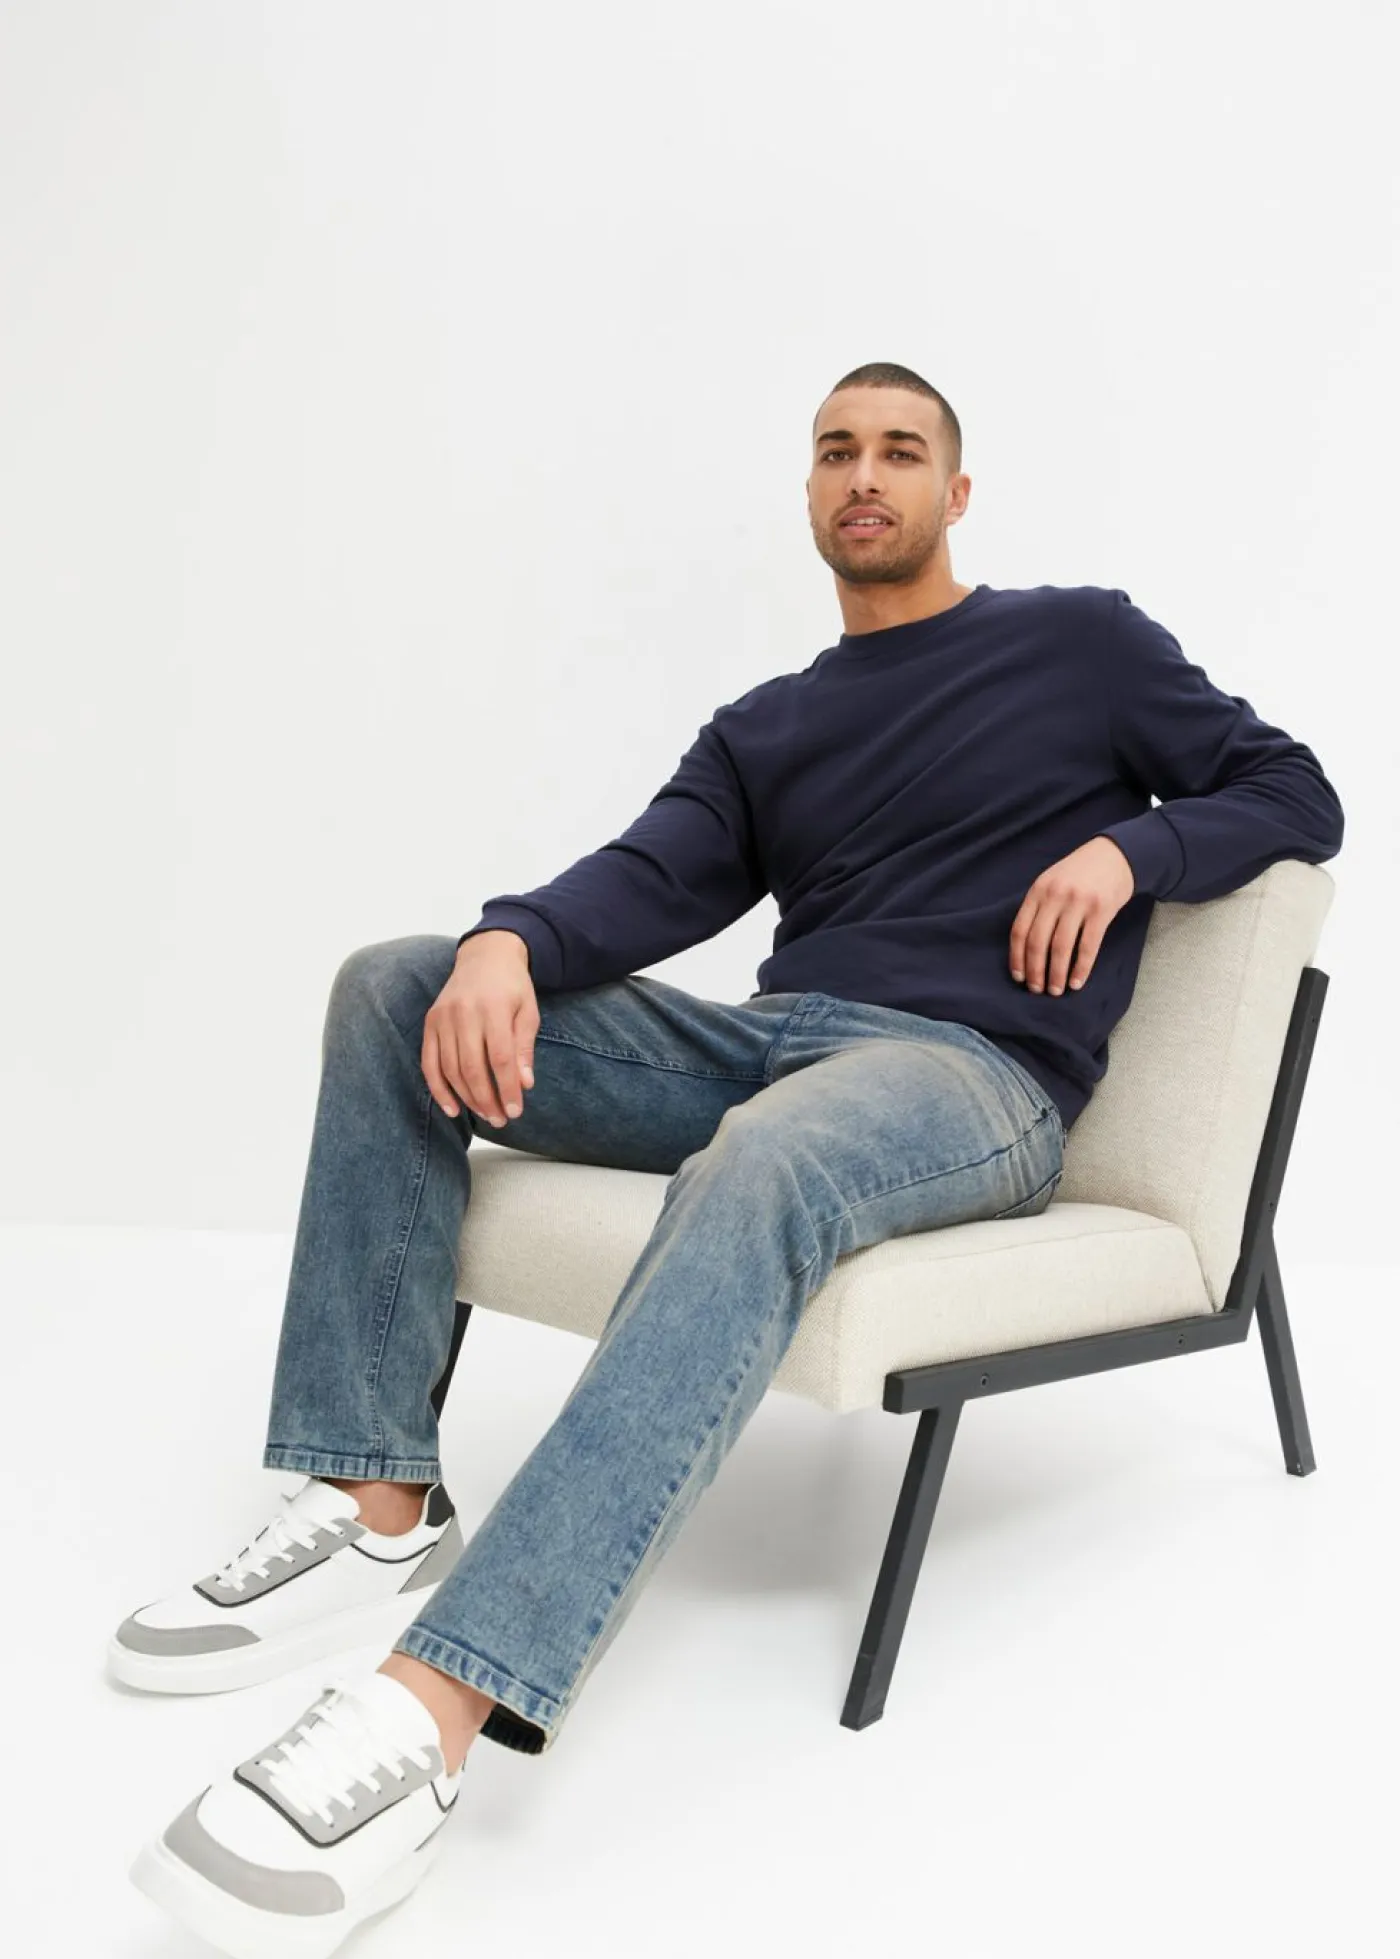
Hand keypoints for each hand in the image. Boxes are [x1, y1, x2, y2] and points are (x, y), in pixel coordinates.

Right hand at [423, 931, 538, 1125]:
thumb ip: (524, 1048)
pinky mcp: (430, 1022)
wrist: (485, 956)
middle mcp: (464, 1013)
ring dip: (467, 1098)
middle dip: (487, 1099)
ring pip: (450, 1069)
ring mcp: (443, 1017)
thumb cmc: (512, 987)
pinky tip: (452, 1108)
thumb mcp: (528, 1012)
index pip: (500, 1058)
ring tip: (485, 1114)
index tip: (516, 1111)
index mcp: (494, 1008)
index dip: (507, 1088)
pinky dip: (438, 1089)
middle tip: (501, 1119)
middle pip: (472, 1068)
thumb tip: (524, 1084)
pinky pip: (429, 1063)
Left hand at [1009, 836, 1134, 996]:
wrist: (1116, 855)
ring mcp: (1079, 903)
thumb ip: (1039, 908)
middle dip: (1035, 971)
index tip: (1018, 977)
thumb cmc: (1080, 873)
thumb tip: (1026, 948)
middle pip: (1038, 942)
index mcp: (1038, 890)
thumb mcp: (1052, 881)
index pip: (1020, 930)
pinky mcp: (1102, 911)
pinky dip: (1081, 968)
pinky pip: (1088, 947)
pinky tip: (1076, 982)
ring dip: (1056, 974)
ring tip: (1055, 990)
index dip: (1017, 957)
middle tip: (1037, 990)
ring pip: (1061, 947)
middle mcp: (1056, 896)